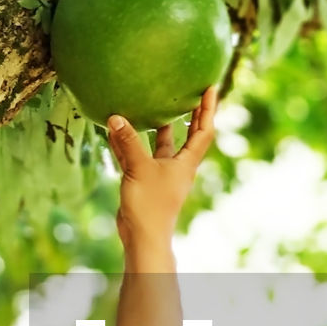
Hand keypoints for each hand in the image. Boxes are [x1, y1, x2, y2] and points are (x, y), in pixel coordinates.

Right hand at [107, 86, 217, 249]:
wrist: (142, 237)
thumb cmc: (150, 206)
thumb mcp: (139, 168)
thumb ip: (128, 142)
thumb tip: (116, 117)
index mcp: (186, 163)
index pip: (203, 130)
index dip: (208, 109)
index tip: (211, 88)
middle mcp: (177, 167)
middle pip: (186, 135)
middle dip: (188, 114)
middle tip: (187, 91)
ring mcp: (160, 174)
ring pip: (159, 145)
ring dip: (156, 126)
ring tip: (153, 103)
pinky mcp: (144, 181)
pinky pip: (137, 156)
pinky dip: (129, 143)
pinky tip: (116, 129)